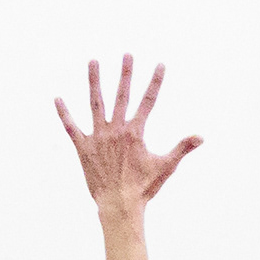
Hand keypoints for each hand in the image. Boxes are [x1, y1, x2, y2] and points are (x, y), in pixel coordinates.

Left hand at [55, 55, 198, 217]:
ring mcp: (98, 137)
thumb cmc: (144, 188)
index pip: (148, 101)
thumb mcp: (166, 166)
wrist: (119, 205)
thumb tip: (201, 136)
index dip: (155, 82)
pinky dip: (64, 113)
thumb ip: (182, 148)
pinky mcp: (83, 148)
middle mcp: (116, 130)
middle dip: (125, 74)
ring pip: (95, 103)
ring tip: (93, 61)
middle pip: (121, 96)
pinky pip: (71, 127)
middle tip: (127, 54)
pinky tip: (57, 98)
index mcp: (136, 132)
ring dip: (94, 81)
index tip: (160, 64)